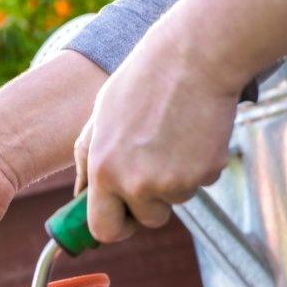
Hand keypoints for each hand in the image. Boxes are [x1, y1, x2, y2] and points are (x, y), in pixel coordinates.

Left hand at [74, 26, 237, 242]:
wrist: (193, 57)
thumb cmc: (142, 84)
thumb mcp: (99, 120)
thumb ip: (87, 162)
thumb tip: (80, 197)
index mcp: (103, 171)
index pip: (104, 229)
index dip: (115, 227)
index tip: (122, 219)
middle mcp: (136, 183)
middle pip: (147, 220)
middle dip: (151, 204)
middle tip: (154, 166)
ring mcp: (173, 182)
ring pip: (176, 200)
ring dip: (176, 179)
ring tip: (171, 136)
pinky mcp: (206, 173)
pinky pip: (201, 182)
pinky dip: (199, 165)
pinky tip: (193, 133)